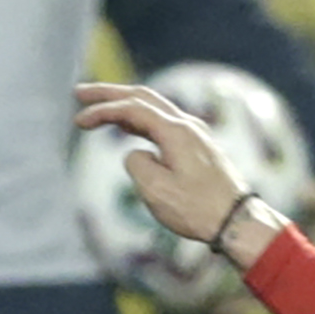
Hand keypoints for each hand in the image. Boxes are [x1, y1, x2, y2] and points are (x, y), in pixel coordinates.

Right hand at [74, 81, 296, 274]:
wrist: (236, 220)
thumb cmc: (197, 209)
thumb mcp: (156, 191)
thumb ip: (137, 165)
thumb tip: (137, 154)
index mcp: (175, 132)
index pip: (132, 110)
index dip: (102, 111)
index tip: (78, 122)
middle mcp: (187, 125)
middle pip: (143, 97)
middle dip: (110, 94)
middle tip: (80, 92)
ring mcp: (194, 134)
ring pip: (154, 108)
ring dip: (124, 105)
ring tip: (98, 109)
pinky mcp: (196, 147)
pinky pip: (163, 124)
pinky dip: (140, 121)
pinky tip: (128, 128)